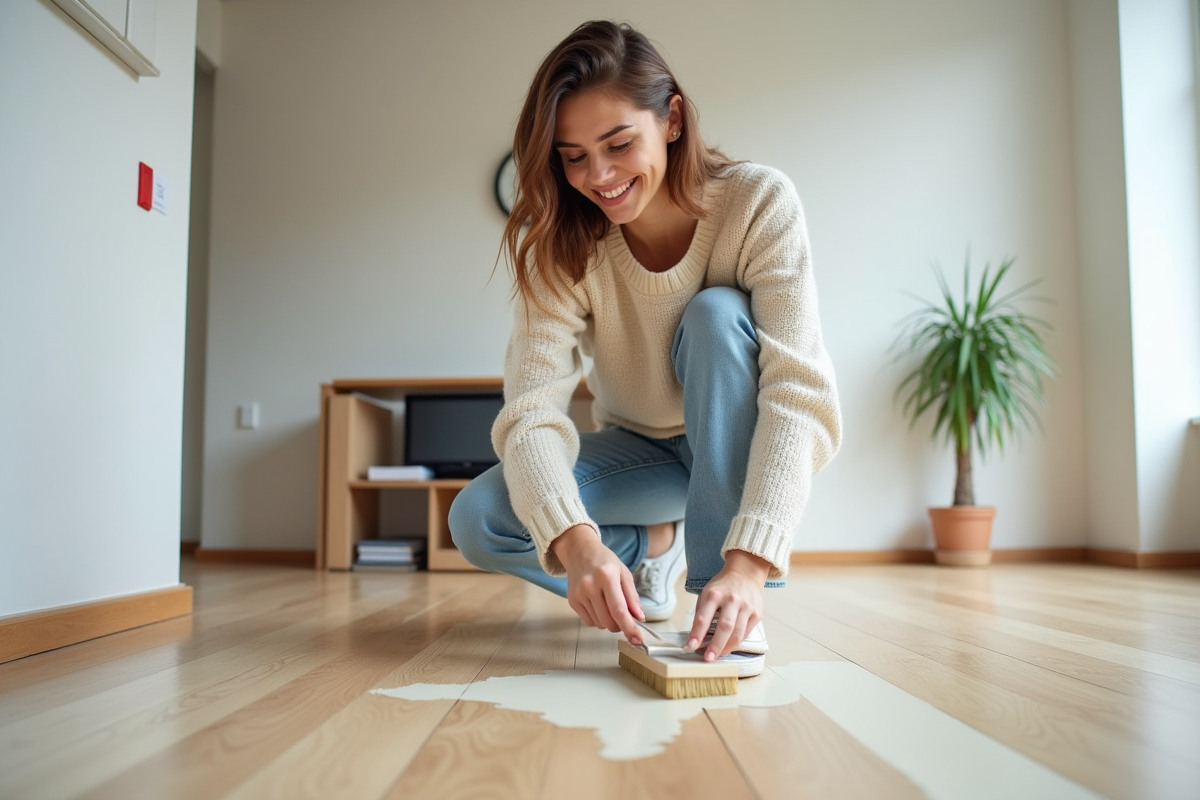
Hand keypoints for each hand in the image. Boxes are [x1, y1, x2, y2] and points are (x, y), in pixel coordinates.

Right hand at [552, 525, 644, 643]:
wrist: (579, 551)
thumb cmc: (605, 561)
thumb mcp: (624, 573)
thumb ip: (632, 597)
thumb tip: (639, 618)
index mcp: (607, 576)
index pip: (619, 609)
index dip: (629, 627)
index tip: (637, 640)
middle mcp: (590, 586)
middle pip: (609, 621)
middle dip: (620, 625)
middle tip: (623, 615)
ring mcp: (579, 594)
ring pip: (599, 624)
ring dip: (608, 621)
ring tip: (608, 604)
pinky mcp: (572, 600)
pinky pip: (589, 622)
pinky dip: (597, 619)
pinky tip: (598, 605)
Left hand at [687, 550, 769, 660]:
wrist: (745, 575)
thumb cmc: (722, 587)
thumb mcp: (706, 594)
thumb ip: (701, 614)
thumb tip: (695, 638)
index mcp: (715, 594)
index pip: (704, 617)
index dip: (697, 634)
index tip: (691, 646)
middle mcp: (732, 599)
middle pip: (724, 627)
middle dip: (715, 646)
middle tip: (708, 658)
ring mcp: (746, 606)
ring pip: (737, 633)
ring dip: (726, 648)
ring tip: (718, 656)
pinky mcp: (757, 613)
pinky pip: (746, 633)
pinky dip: (736, 642)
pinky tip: (729, 646)